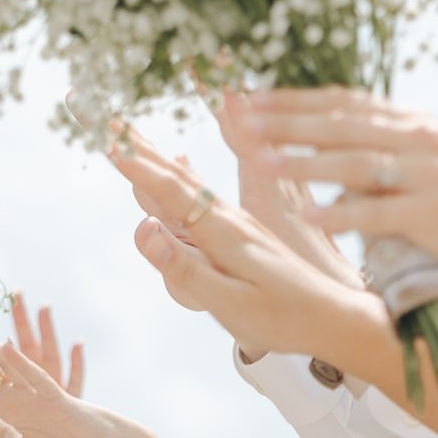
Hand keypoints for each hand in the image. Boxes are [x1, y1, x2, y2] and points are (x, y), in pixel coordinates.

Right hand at [104, 126, 391, 371]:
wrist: (334, 317)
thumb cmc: (282, 319)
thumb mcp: (228, 302)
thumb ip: (184, 267)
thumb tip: (143, 228)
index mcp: (222, 232)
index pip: (167, 191)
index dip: (133, 166)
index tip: (103, 138)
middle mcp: (228, 219)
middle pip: (173, 176)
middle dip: (136, 149)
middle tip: (104, 118)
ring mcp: (236, 223)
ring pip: (187, 183)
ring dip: (155, 157)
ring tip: (128, 136)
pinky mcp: (244, 232)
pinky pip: (204, 196)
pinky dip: (183, 176)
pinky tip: (180, 162)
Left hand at [228, 90, 437, 294]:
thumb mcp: (415, 178)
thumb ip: (375, 168)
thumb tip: (328, 171)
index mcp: (411, 126)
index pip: (345, 104)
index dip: (298, 101)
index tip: (255, 102)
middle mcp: (419, 139)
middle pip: (342, 124)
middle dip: (290, 121)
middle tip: (244, 121)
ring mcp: (427, 173)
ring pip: (355, 161)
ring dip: (306, 162)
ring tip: (263, 162)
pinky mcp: (432, 213)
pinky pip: (378, 211)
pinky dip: (341, 213)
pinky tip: (309, 217)